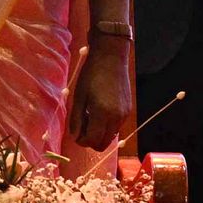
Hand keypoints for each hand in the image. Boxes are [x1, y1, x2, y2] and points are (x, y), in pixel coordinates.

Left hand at [67, 35, 134, 150]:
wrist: (111, 58)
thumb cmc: (91, 74)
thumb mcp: (79, 97)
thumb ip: (76, 119)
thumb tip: (75, 137)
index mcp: (102, 114)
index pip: (92, 141)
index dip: (81, 141)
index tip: (75, 132)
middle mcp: (116, 118)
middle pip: (103, 144)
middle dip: (90, 140)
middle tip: (81, 126)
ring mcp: (124, 115)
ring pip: (110, 137)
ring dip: (98, 133)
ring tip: (90, 116)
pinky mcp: (128, 111)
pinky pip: (116, 127)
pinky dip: (106, 126)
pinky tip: (99, 111)